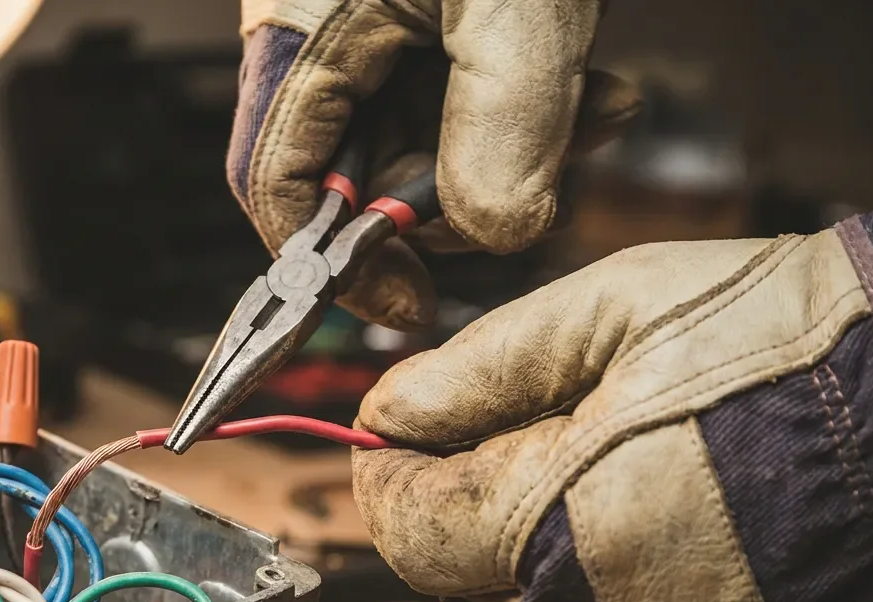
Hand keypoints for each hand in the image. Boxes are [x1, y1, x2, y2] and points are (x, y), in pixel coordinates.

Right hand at [228, 0, 640, 329]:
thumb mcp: (516, 5)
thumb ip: (504, 127)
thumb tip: (495, 237)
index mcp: (300, 32)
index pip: (276, 185)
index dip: (333, 262)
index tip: (407, 302)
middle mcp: (319, 34)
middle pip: (355, 170)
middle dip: (452, 199)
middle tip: (535, 198)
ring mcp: (371, 23)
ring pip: (419, 135)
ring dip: (510, 151)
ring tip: (597, 114)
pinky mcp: (421, 16)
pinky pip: (457, 91)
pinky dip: (524, 105)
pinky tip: (593, 89)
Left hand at [351, 215, 872, 601]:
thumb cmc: (794, 348)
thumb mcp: (615, 313)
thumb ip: (479, 370)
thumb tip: (388, 410)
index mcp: (557, 524)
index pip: (405, 529)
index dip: (388, 478)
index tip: (393, 442)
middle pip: (458, 592)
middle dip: (459, 522)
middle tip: (516, 449)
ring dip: (532, 574)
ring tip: (609, 490)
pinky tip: (659, 551)